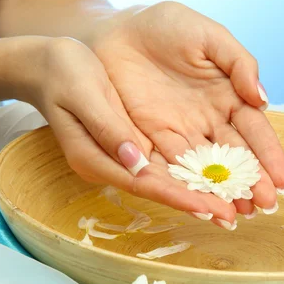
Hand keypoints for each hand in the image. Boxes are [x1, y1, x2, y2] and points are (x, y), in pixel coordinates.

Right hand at [17, 37, 241, 226]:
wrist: (49, 65)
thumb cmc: (63, 73)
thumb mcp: (83, 93)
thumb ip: (108, 127)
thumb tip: (135, 160)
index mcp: (96, 158)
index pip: (144, 183)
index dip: (179, 197)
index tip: (210, 209)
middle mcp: (113, 165)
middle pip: (160, 188)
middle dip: (197, 203)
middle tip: (233, 217)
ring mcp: (123, 157)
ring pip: (167, 179)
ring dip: (199, 192)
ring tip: (234, 205)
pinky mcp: (133, 145)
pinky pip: (167, 161)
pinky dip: (191, 170)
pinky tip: (215, 175)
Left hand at [89, 2, 283, 218]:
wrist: (116, 31)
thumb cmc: (165, 28)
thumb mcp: (207, 36)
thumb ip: (239, 63)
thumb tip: (263, 100)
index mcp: (228, 96)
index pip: (254, 131)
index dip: (269, 155)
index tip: (282, 179)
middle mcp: (208, 121)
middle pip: (234, 157)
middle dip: (251, 182)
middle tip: (264, 206)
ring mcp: (181, 134)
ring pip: (206, 169)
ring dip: (222, 192)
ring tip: (238, 215)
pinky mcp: (151, 141)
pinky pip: (170, 168)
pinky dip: (186, 188)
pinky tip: (201, 205)